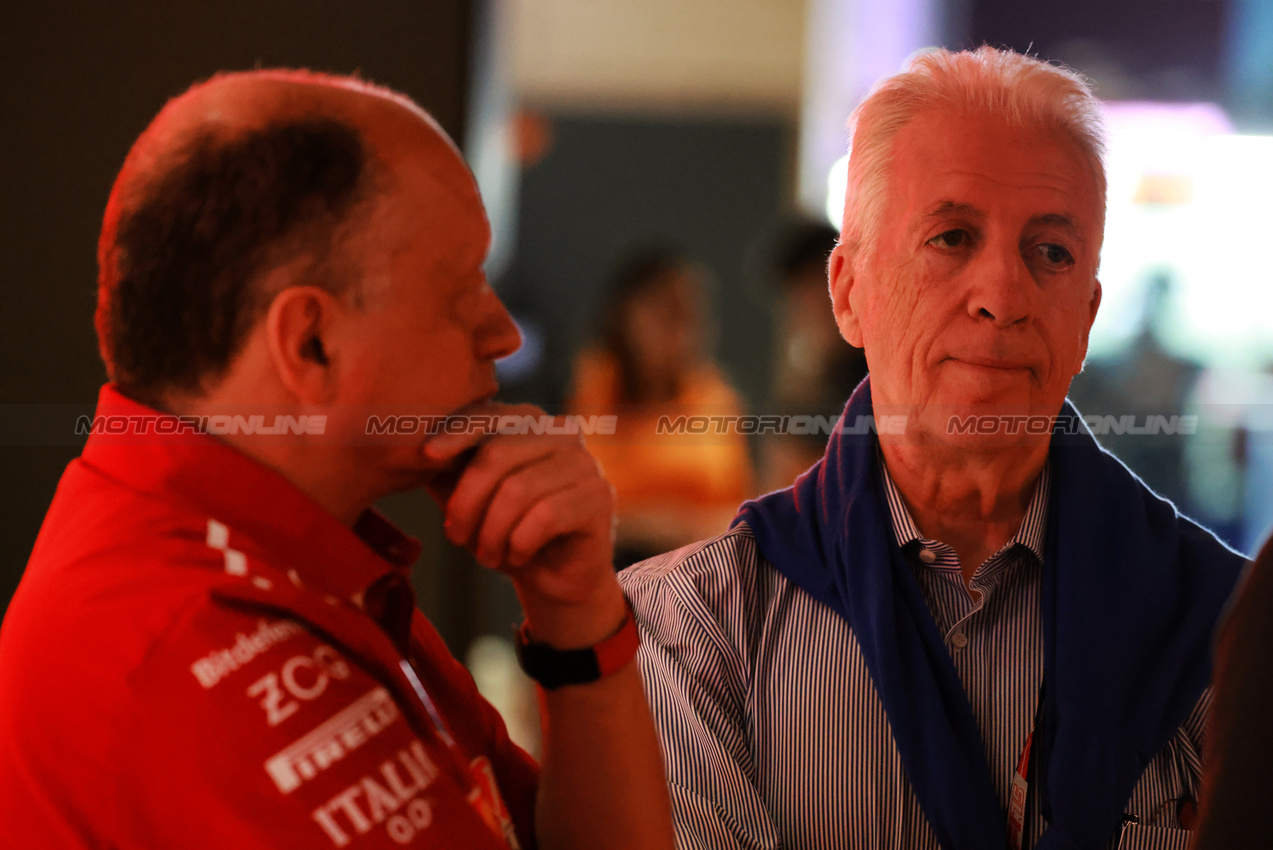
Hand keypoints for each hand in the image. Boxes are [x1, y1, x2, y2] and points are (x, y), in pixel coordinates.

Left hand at [422, 403, 623, 646]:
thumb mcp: (467, 496)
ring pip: (519, 490)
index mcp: (530, 421)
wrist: (553, 578)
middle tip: (456, 537)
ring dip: (492, 533)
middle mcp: (562, 432)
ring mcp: (585, 462)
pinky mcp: (598, 497)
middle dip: (468, 503)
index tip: (427, 457)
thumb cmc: (506, 530)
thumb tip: (406, 443)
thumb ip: (446, 467)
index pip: (489, 417)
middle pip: (498, 455)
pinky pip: (545, 516)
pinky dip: (520, 543)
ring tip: (488, 556)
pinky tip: (517, 556)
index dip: (456, 435)